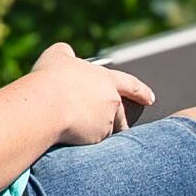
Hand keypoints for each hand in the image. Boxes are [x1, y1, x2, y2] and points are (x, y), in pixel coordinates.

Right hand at [23, 40, 153, 146]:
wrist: (44, 107)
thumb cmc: (50, 79)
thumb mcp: (57, 55)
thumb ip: (66, 53)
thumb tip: (67, 54)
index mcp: (107, 80)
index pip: (131, 85)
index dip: (141, 92)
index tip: (150, 98)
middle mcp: (111, 102)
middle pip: (119, 113)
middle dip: (116, 119)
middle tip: (107, 122)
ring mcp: (105, 123)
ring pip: (105, 129)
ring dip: (95, 130)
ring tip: (75, 127)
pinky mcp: (95, 141)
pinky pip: (91, 143)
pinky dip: (82, 140)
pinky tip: (67, 135)